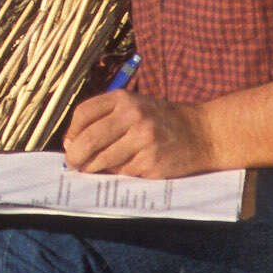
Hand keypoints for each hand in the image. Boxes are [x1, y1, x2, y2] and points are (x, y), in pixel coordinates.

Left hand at [62, 89, 212, 179]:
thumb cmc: (161, 121)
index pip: (84, 114)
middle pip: (89, 139)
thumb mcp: (134, 107)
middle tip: (73, 164)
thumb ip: (105, 119)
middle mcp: (133, 116)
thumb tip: (70, 142)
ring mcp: (143, 139)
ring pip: (103, 160)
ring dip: (93, 169)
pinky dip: (118, 174)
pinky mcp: (152, 162)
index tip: (70, 143)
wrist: (202, 133)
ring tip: (92, 169)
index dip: (72, 132)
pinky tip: (123, 169)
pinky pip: (123, 172)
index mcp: (124, 98)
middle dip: (75, 156)